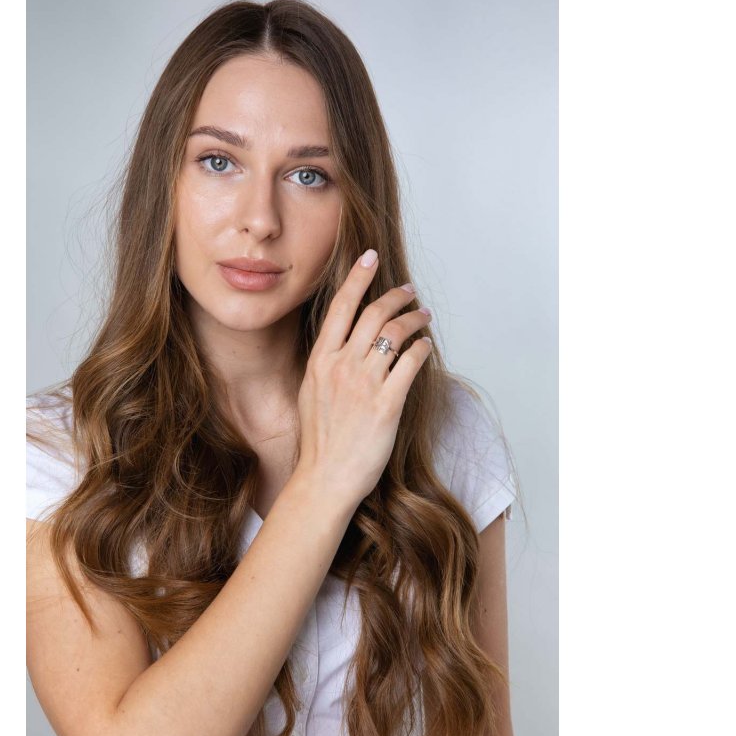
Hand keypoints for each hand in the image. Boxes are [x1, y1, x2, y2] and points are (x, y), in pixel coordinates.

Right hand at [295, 248, 433, 504]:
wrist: (324, 478)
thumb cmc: (319, 441)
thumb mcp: (310, 393)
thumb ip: (326, 366)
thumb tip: (344, 345)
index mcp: (320, 361)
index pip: (340, 307)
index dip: (358, 277)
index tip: (371, 257)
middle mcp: (341, 367)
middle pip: (373, 314)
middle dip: (395, 296)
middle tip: (409, 291)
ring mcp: (364, 385)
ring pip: (395, 334)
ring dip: (414, 319)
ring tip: (423, 316)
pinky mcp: (387, 404)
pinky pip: (411, 364)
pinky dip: (421, 349)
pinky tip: (425, 347)